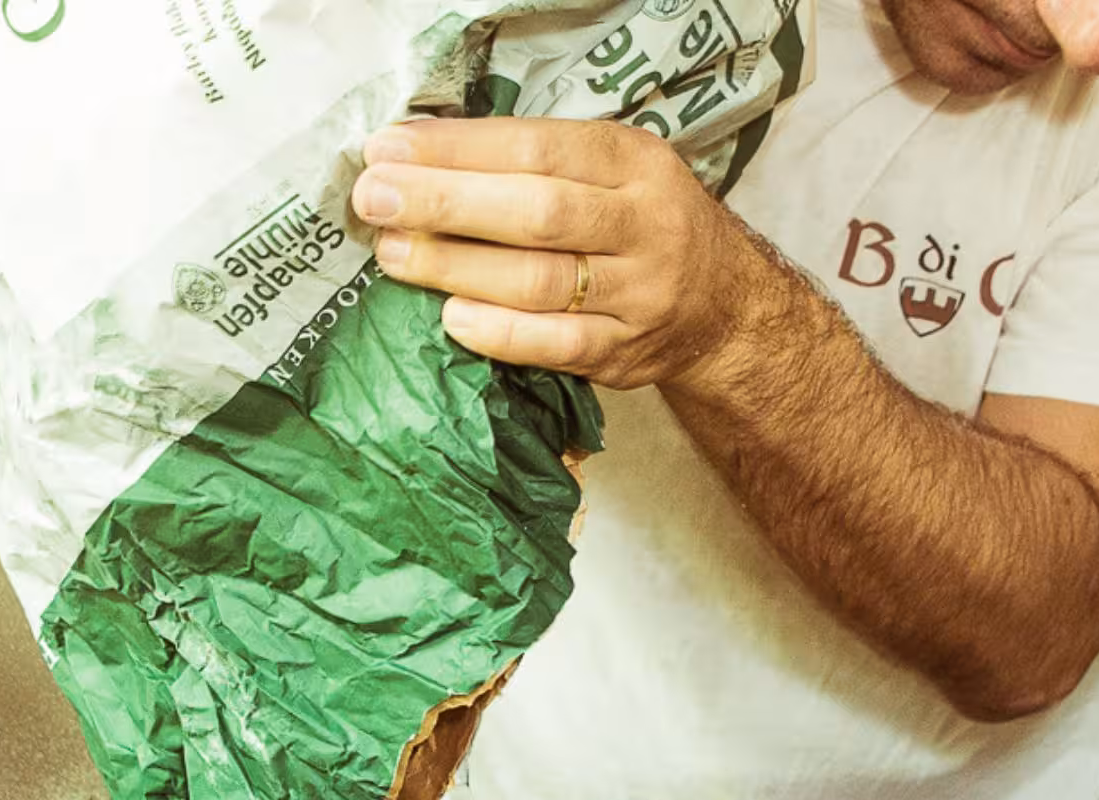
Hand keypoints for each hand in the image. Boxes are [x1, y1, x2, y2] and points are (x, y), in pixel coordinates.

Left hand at [351, 117, 788, 393]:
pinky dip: (498, 332)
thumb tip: (420, 157)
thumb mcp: (613, 169)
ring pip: (540, 280)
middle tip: (374, 199)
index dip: (458, 148)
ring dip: (456, 267)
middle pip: (537, 211)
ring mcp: (639, 294)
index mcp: (635, 163)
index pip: (537, 147)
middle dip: (446, 202)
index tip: (388, 148)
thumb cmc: (641, 222)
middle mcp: (645, 225)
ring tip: (394, 255)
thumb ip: (536, 160)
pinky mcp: (625, 353)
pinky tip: (450, 317)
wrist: (724, 304)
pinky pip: (554, 344)